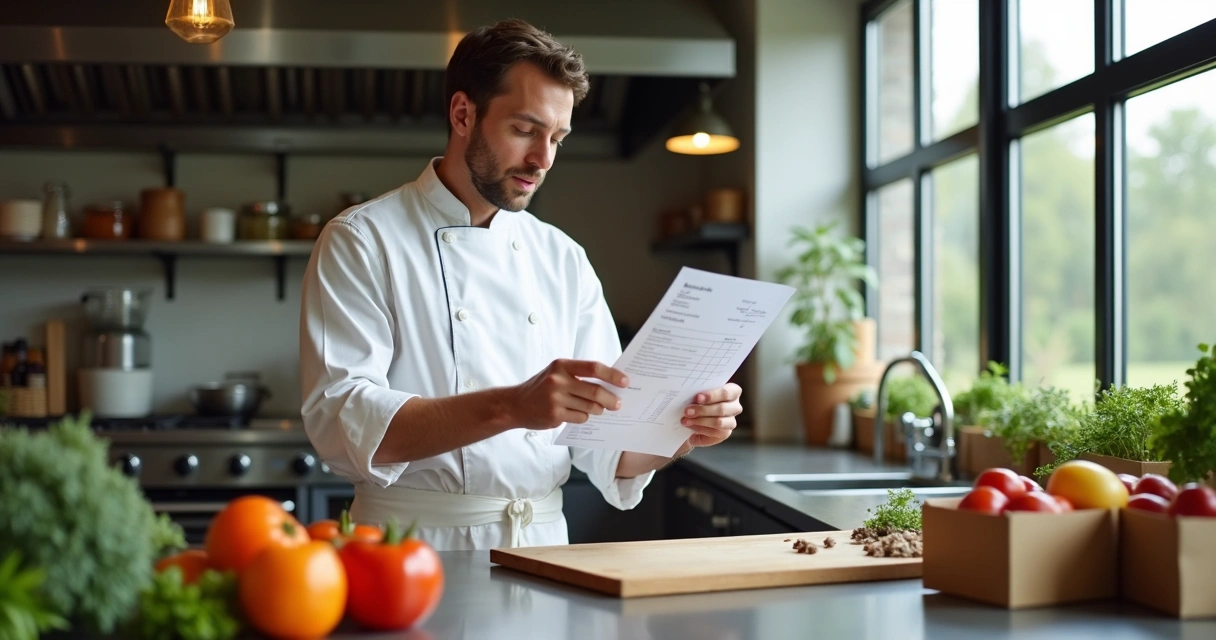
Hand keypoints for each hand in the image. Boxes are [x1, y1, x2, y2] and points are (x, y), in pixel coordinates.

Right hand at [509, 359, 627, 429]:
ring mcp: (555, 399)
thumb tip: (611, 382)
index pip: (593, 368)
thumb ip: (579, 375)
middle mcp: (558, 380)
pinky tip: (576, 414)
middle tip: (618, 403)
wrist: (515, 405)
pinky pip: (581, 418)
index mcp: (562, 365)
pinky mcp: (555, 415)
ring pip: (590, 408)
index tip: (625, 382)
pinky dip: (584, 417)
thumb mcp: (557, 373)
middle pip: (595, 391)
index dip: (612, 375)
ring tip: (598, 409)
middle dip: (611, 399)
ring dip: (598, 410)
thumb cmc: (542, 387)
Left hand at [679, 383, 742, 447]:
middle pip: (722, 408)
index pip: (727, 392)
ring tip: (686, 420)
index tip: (697, 397)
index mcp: (732, 391)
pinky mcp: (725, 433)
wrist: (693, 417)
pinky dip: (699, 429)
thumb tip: (688, 394)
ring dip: (700, 420)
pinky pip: (713, 432)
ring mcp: (731, 421)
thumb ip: (698, 393)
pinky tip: (690, 426)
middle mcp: (735, 407)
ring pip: (718, 422)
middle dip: (702, 410)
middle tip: (687, 411)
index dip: (713, 395)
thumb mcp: (698, 394)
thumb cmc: (698, 401)